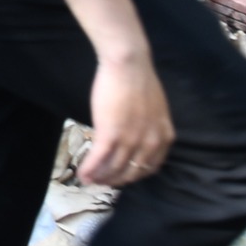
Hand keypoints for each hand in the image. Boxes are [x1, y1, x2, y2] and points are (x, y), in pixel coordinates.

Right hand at [80, 52, 173, 185]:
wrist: (129, 65)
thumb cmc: (140, 80)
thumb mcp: (156, 110)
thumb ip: (151, 127)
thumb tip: (138, 135)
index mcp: (163, 138)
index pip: (149, 168)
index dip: (133, 175)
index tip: (122, 175)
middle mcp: (150, 144)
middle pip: (131, 173)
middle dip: (115, 180)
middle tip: (103, 180)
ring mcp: (130, 141)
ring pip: (113, 169)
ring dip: (100, 177)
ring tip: (89, 180)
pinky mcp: (110, 135)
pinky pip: (98, 159)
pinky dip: (89, 170)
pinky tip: (81, 174)